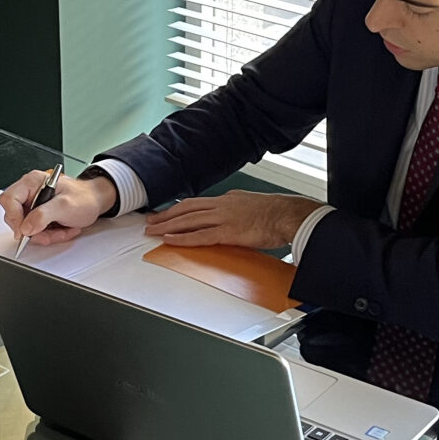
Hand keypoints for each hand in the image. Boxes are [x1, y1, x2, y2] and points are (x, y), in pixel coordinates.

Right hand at [0, 169, 117, 249]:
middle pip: (14, 216)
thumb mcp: (65, 206)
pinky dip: (47, 234)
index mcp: (32, 182)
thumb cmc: (84, 198)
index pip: (9, 199)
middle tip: (47, 233)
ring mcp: (32, 203)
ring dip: (43, 234)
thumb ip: (43, 216)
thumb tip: (25, 227)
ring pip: (24, 226)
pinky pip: (34, 230)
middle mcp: (29, 191)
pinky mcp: (37, 214)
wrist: (95, 201)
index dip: (14, 217)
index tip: (24, 230)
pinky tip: (60, 229)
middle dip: (32, 230)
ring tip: (60, 230)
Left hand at [142, 189, 321, 250]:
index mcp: (227, 199)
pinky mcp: (227, 232)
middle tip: (150, 220)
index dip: (179, 209)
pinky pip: (199, 236)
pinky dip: (182, 238)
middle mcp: (221, 205)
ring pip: (188, 220)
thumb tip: (232, 216)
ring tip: (152, 231)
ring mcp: (223, 218)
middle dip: (166, 215)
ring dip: (167, 226)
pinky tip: (169, 240)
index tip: (167, 213)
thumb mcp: (252, 205)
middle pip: (186, 209)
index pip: (197, 203)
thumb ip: (238, 209)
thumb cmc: (276, 213)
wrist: (288, 215)